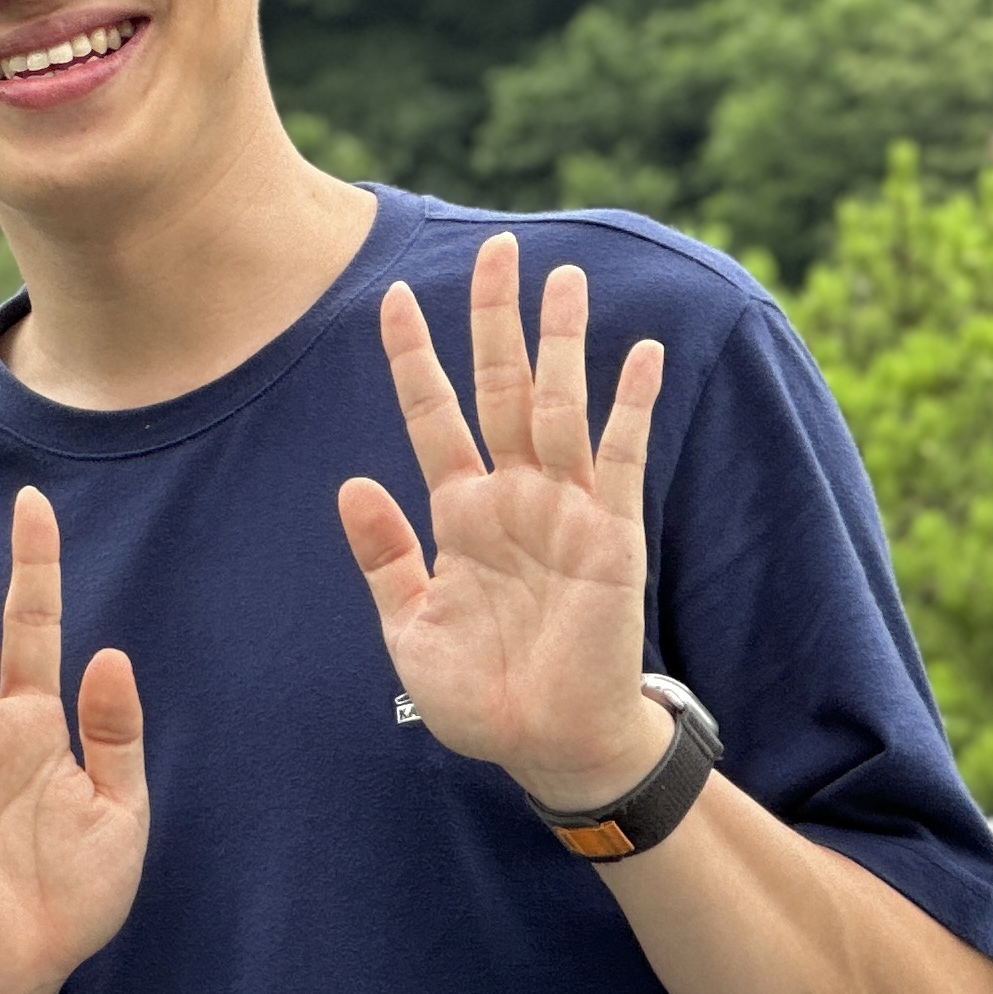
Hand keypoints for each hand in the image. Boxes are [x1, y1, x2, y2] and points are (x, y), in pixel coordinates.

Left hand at [336, 235, 671, 813]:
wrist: (545, 747)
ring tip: (563, 278)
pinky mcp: (612, 536)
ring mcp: (564, 510)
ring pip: (560, 407)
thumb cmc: (479, 695)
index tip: (392, 300)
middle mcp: (512, 496)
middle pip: (501, 387)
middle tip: (497, 246)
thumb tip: (352, 484)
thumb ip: (385, 557)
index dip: (413, 360)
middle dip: (496, 320)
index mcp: (458, 513)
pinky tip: (641, 354)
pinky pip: (621, 458)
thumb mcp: (409, 627)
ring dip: (562, 344)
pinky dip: (632, 406)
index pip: (431, 416)